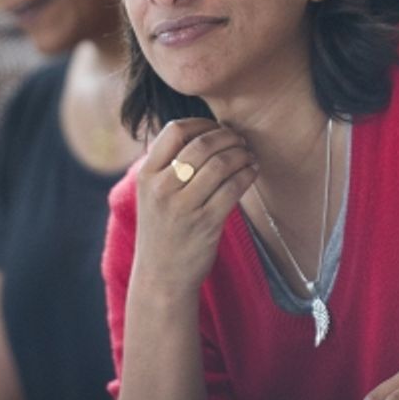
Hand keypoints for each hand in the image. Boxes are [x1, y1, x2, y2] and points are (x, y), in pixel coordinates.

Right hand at [133, 117, 257, 294]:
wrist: (161, 276)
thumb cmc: (162, 229)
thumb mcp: (152, 193)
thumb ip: (168, 164)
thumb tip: (203, 131)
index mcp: (147, 175)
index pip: (174, 130)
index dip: (201, 123)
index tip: (215, 128)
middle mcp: (162, 188)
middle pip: (202, 145)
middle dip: (227, 137)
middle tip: (239, 140)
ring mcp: (184, 207)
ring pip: (220, 164)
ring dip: (241, 154)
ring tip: (248, 154)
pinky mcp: (206, 224)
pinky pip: (233, 188)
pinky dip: (247, 174)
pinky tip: (251, 171)